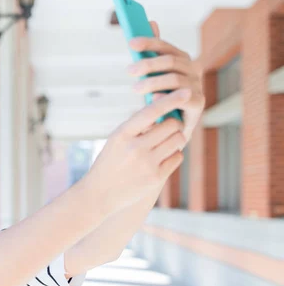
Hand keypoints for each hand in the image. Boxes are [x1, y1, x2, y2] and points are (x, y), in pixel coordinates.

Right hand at [84, 82, 191, 214]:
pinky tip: (161, 159)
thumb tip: (161, 107)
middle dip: (173, 125)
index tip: (186, 91)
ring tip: (163, 144)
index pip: (151, 111)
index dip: (171, 99)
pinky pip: (177, 157)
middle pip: (172, 125)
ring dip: (175, 140)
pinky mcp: (155, 177)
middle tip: (166, 130)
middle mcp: (135, 147)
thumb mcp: (116, 140)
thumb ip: (136, 126)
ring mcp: (146, 163)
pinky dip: (173, 156)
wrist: (98, 194)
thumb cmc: (109, 162)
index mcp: (123, 134)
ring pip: (178, 140)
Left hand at [127, 21, 205, 142]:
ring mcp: (197, 86)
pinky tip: (154, 99)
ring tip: (135, 89)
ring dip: (153, 82)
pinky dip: (167, 97)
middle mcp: (193, 70)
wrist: (167, 131)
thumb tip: (151, 22)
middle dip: (148, 63)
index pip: (165, 47)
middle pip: (170, 61)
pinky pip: (182, 97)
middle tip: (130, 70)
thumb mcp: (152, 77)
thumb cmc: (158, 101)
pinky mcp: (198, 104)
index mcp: (182, 60)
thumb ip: (152, 53)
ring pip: (174, 78)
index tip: (131, 43)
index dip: (149, 42)